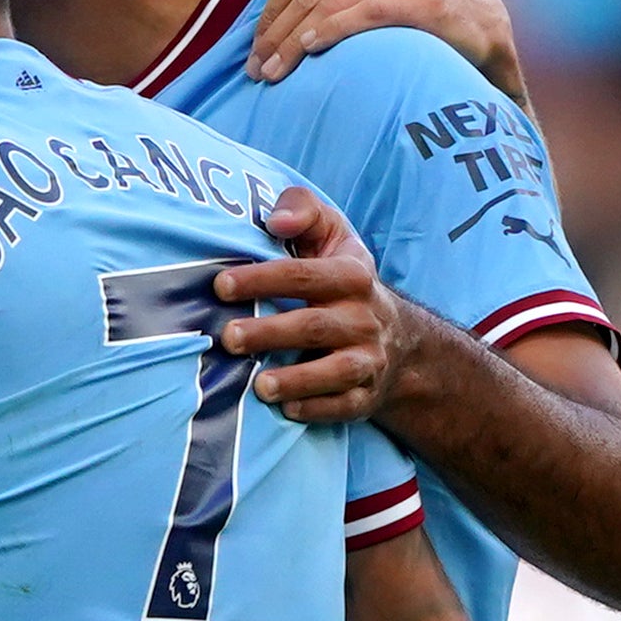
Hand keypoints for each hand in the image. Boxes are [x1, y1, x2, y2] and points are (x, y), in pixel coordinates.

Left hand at [211, 184, 406, 424]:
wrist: (400, 339)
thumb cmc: (343, 278)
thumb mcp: (332, 234)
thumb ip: (303, 210)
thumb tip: (274, 220)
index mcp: (352, 275)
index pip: (303, 275)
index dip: (262, 279)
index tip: (220, 285)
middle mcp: (364, 318)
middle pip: (314, 326)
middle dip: (270, 333)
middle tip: (228, 337)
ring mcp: (368, 359)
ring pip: (336, 371)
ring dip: (297, 380)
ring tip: (258, 386)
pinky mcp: (366, 395)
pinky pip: (344, 405)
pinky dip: (317, 409)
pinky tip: (286, 410)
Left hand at [250, 0, 527, 106]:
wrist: (480, 19)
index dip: (268, 12)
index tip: (253, 48)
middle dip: (275, 33)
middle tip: (255, 70)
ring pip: (328, 5)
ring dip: (293, 44)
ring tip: (273, 75)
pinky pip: (363, 14)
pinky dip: (331, 32)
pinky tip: (309, 51)